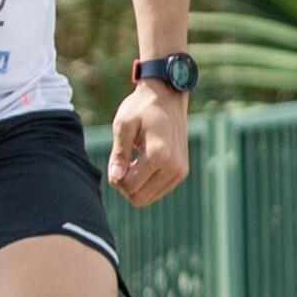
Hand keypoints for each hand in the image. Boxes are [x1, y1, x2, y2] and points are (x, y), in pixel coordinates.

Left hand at [109, 83, 188, 203]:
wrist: (167, 97)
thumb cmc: (142, 108)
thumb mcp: (123, 125)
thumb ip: (119, 154)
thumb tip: (115, 178)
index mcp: (159, 154)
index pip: (130, 186)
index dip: (116, 178)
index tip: (116, 160)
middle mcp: (174, 166)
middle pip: (139, 198)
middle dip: (125, 186)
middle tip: (122, 163)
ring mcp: (180, 171)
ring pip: (148, 198)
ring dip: (136, 185)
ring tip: (134, 161)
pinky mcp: (181, 172)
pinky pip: (157, 192)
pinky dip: (146, 183)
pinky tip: (144, 163)